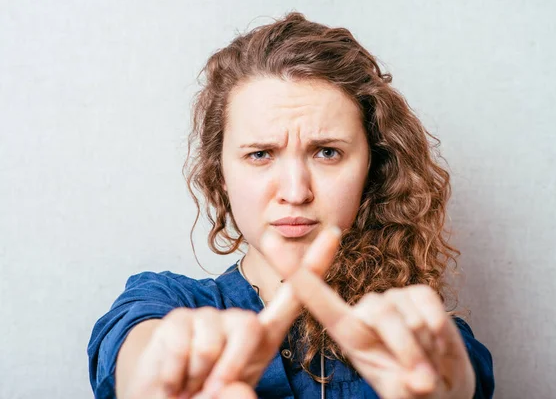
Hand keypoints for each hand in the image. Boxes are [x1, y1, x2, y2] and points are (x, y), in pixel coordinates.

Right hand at [122, 227, 341, 398]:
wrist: (161, 398)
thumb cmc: (204, 397)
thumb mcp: (230, 398)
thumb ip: (239, 398)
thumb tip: (238, 388)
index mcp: (262, 338)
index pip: (293, 297)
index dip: (313, 266)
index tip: (334, 234)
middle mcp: (237, 321)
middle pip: (249, 327)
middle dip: (230, 367)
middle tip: (211, 389)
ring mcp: (207, 317)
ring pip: (212, 342)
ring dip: (198, 375)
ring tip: (190, 383)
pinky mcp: (178, 319)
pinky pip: (181, 345)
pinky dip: (175, 373)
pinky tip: (172, 377)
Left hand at [261, 230, 475, 398]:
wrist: (443, 387)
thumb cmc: (412, 391)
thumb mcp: (400, 393)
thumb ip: (403, 387)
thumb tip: (421, 384)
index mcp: (348, 334)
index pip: (316, 300)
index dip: (296, 273)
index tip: (270, 241)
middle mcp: (365, 312)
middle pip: (379, 311)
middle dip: (406, 349)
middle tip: (421, 381)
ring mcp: (392, 301)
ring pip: (406, 311)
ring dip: (425, 345)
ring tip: (426, 363)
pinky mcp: (417, 294)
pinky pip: (426, 301)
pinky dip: (439, 327)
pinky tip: (439, 344)